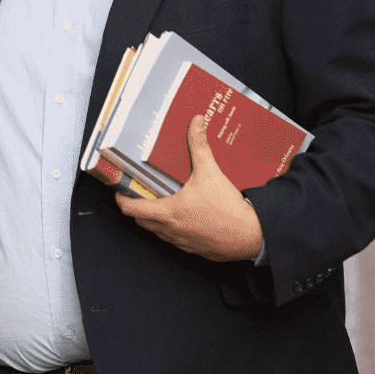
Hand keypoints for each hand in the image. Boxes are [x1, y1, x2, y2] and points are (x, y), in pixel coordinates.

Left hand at [115, 115, 264, 261]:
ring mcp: (181, 243)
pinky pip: (175, 241)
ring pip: (157, 232)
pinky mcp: (194, 250)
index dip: (121, 199)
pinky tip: (184, 217)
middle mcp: (170, 230)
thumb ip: (199, 146)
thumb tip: (196, 122)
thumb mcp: (210, 172)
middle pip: (140, 221)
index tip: (120, 190)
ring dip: (154, 219)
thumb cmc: (228, 209)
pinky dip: (173, 229)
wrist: (253, 236)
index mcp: (167, 212)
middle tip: (141, 193)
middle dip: (137, 207)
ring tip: (162, 202)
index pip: (130, 209)